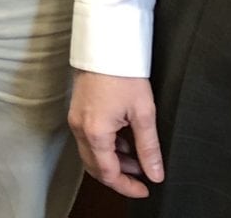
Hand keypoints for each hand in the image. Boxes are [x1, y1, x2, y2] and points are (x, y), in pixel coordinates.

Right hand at [68, 70, 163, 196]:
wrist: (107, 41)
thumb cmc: (124, 72)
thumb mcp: (143, 112)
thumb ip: (149, 148)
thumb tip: (155, 174)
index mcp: (95, 132)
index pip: (108, 174)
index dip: (127, 186)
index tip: (145, 189)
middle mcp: (79, 128)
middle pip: (95, 167)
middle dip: (119, 175)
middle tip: (142, 176)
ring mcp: (76, 118)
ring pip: (91, 153)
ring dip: (113, 161)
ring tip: (137, 158)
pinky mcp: (77, 109)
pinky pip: (89, 138)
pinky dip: (105, 146)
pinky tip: (124, 140)